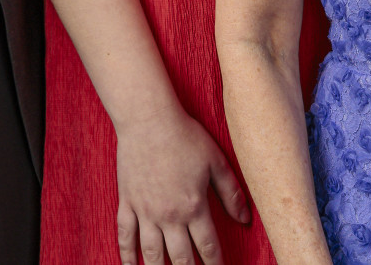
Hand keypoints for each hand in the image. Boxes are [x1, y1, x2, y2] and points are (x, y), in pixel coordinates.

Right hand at [115, 103, 250, 264]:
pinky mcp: (127, 203)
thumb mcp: (216, 161)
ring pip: (152, 253)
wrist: (148, 120)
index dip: (216, 264)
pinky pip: (125, 236)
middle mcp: (169, 215)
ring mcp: (145, 211)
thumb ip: (231, 193)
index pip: (208, 246)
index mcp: (194, 206)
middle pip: (180, 258)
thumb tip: (246, 219)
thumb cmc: (184, 136)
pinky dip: (127, 255)